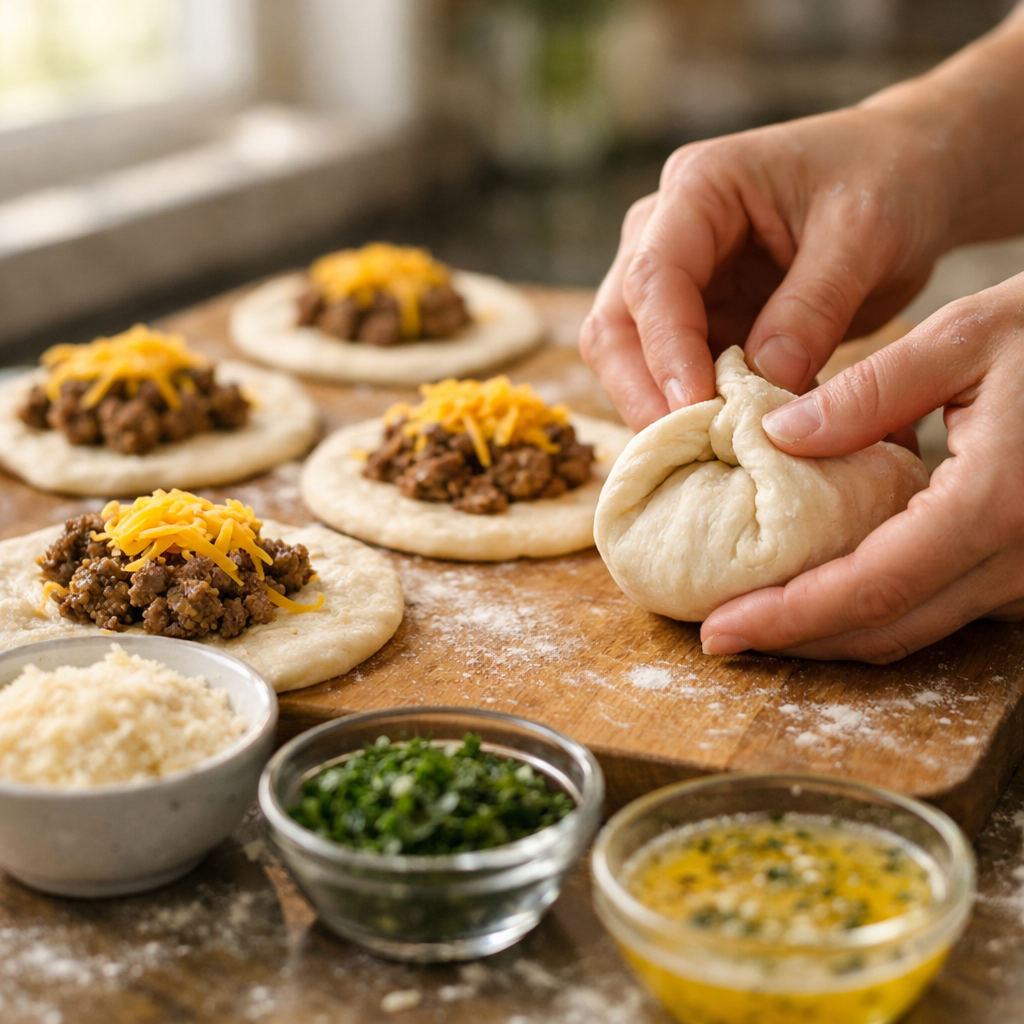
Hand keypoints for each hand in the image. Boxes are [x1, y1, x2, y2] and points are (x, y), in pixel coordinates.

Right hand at [579, 106, 951, 429]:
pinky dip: (694, 412)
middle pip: (616, 326)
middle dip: (643, 392)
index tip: (696, 407)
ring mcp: (678, 282)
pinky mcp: (700, 321)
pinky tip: (731, 442)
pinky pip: (674, 377)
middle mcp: (665, 233)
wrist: (912, 177)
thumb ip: (813, 306)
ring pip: (630, 360)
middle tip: (687, 450)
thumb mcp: (865, 234)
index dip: (666, 349)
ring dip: (662, 410)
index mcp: (698, 188)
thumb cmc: (889, 179)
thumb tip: (765, 382)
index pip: (652, 278)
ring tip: (709, 454)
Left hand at [700, 273, 1023, 661]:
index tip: (720, 629)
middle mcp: (1021, 558)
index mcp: (996, 504)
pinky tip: (827, 585)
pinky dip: (879, 608)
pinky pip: (945, 607)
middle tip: (722, 633)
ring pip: (918, 628)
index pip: (872, 588)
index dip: (788, 617)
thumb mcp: (969, 335)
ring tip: (760, 614)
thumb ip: (869, 391)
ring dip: (833, 631)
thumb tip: (777, 436)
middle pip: (889, 629)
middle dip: (798, 640)